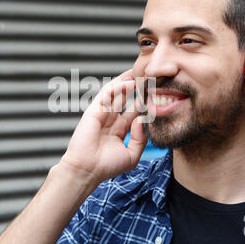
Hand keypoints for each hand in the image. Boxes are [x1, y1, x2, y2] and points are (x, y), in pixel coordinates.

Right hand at [60, 69, 147, 183]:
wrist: (87, 171)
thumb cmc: (106, 167)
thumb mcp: (131, 155)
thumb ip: (140, 138)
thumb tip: (142, 120)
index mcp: (118, 129)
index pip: (133, 110)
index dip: (144, 101)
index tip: (157, 93)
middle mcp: (110, 120)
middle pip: (125, 98)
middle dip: (136, 88)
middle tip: (150, 77)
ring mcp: (102, 114)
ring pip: (116, 93)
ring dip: (128, 82)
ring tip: (141, 73)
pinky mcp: (94, 111)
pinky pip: (107, 94)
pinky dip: (118, 87)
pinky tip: (131, 82)